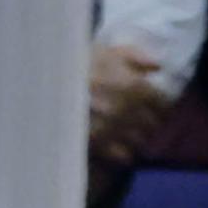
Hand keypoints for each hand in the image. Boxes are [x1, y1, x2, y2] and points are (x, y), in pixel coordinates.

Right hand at [87, 41, 168, 164]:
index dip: (158, 102)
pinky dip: (124, 151)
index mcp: (134, 86)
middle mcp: (129, 111)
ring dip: (136, 136)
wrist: (45, 84)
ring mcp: (116, 129)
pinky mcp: (101, 145)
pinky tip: (116, 143)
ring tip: (127, 130)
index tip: (153, 102)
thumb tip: (159, 67)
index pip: (162, 102)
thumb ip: (135, 56)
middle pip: (153, 124)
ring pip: (141, 141)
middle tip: (139, 116)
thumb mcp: (105, 51)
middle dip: (148, 119)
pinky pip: (125, 156)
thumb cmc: (77, 64)